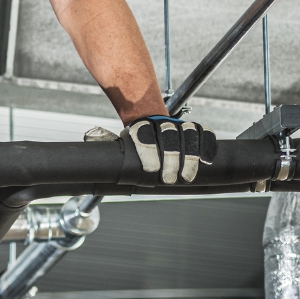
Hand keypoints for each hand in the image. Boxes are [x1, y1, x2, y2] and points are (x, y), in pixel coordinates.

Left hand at [92, 116, 215, 183]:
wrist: (146, 119)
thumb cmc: (132, 141)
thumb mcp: (119, 144)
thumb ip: (111, 150)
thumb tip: (92, 156)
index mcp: (139, 125)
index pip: (144, 134)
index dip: (148, 151)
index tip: (151, 170)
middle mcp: (160, 122)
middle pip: (168, 136)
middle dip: (170, 159)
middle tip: (169, 179)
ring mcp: (177, 124)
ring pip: (187, 134)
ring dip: (189, 157)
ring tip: (187, 177)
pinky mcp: (192, 128)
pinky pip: (203, 133)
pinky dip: (207, 145)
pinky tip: (207, 161)